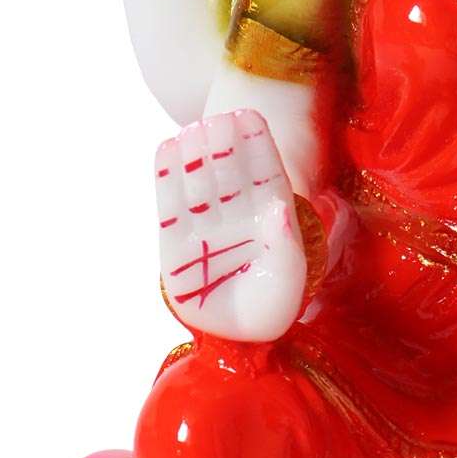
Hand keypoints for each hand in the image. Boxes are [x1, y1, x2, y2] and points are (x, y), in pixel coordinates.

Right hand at [156, 110, 307, 342]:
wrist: (232, 342)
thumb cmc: (268, 312)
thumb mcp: (289, 282)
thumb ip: (287, 246)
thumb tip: (279, 208)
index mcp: (268, 225)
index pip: (264, 178)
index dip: (257, 147)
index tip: (249, 116)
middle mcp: (235, 221)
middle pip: (230, 174)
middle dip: (226, 145)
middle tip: (220, 115)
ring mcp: (204, 230)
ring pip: (201, 183)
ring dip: (198, 154)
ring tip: (195, 126)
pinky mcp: (174, 244)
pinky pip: (170, 205)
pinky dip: (167, 177)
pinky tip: (167, 147)